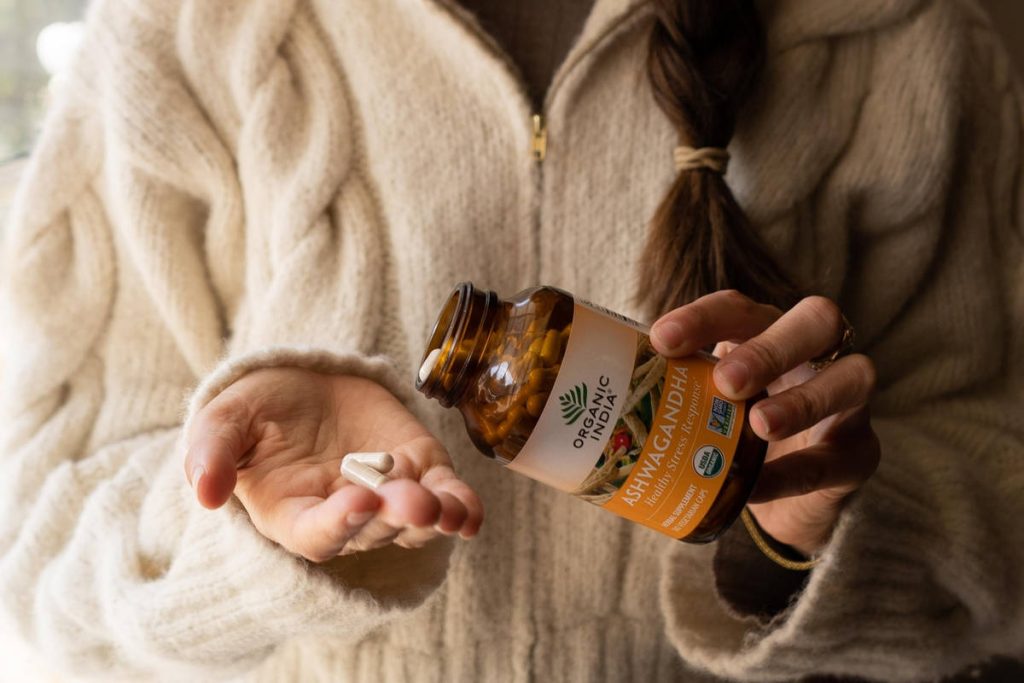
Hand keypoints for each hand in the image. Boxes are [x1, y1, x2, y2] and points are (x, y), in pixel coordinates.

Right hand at [184, 369, 482, 561]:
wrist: (308, 384)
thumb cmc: (261, 409)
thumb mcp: (227, 420)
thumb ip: (213, 453)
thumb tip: (204, 493)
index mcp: (294, 515)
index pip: (318, 536)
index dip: (338, 524)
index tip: (357, 500)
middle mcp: (346, 516)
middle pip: (374, 529)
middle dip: (394, 516)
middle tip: (413, 501)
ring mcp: (389, 498)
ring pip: (416, 521)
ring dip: (435, 517)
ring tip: (448, 508)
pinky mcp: (421, 472)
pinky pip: (446, 498)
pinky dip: (462, 509)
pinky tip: (471, 513)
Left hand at [651, 290, 879, 556]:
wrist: (782, 497)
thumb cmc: (734, 433)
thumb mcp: (705, 407)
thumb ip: (668, 397)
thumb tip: (584, 409)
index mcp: (767, 330)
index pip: (740, 307)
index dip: (703, 317)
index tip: (660, 340)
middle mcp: (816, 352)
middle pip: (815, 320)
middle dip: (769, 347)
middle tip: (726, 381)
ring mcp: (848, 401)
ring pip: (851, 377)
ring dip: (802, 400)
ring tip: (758, 426)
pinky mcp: (859, 453)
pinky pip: (836, 457)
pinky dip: (795, 472)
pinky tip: (760, 486)